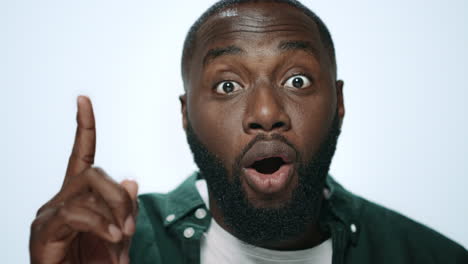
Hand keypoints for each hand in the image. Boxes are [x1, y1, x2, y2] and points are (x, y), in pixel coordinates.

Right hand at [30, 96, 137, 263]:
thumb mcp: (120, 235)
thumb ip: (125, 209)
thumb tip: (131, 179)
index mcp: (78, 197)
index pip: (81, 155)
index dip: (84, 127)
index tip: (83, 99)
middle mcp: (60, 199)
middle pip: (94, 172)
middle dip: (119, 197)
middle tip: (130, 227)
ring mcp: (49, 214)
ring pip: (87, 190)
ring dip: (114, 213)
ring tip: (122, 239)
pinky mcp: (44, 230)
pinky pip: (77, 213)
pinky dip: (102, 224)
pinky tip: (113, 238)